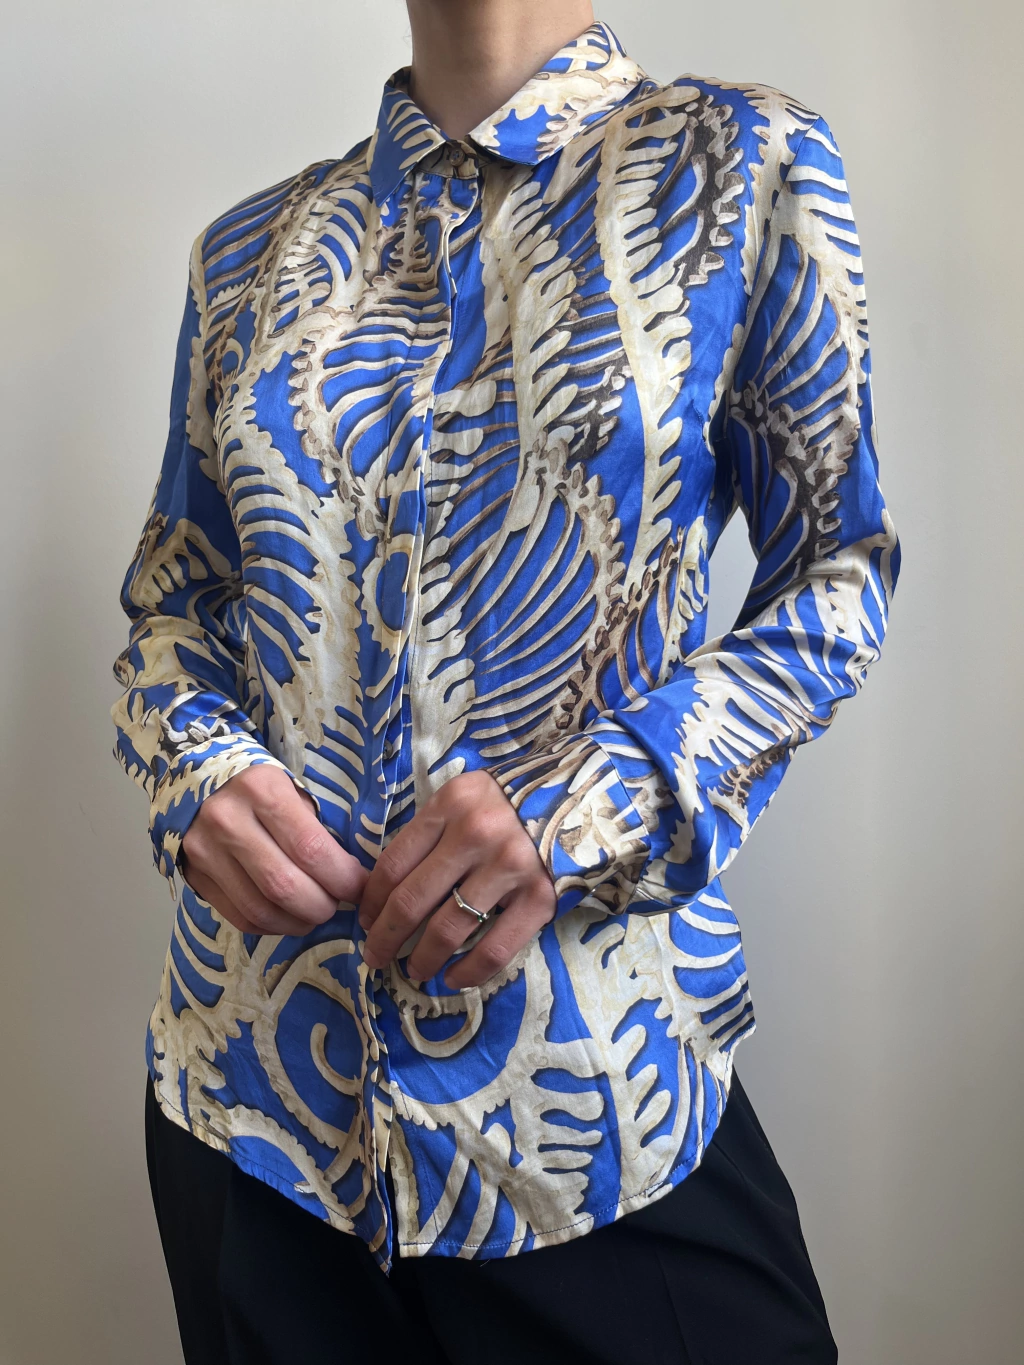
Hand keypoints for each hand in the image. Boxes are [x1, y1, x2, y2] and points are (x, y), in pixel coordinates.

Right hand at [180, 766, 368, 935]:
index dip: (343, 878)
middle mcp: (227, 821)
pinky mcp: (193, 876)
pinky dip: (272, 926)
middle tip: (337, 904)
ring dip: (297, 922)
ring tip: (314, 914)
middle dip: (322, 906)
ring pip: (261, 910)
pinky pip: (239, 917)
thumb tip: (353, 877)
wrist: (194, 779)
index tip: (359, 887)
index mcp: (261, 790)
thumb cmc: (259, 787)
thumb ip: (318, 829)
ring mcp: (204, 852)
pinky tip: (288, 916)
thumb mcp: (292, 789)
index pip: (311, 849)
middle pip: (284, 886)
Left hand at [357, 770, 555, 988]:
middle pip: (412, 901)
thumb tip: (385, 888)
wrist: (580, 796)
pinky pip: (495, 948)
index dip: (372, 902)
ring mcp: (510, 867)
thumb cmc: (510, 802)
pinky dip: (468, 972)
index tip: (366, 922)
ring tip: (414, 970)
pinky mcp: (540, 897)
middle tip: (375, 957)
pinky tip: (453, 979)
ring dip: (422, 959)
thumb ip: (430, 831)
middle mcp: (476, 834)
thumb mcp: (464, 797)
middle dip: (385, 938)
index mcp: (450, 806)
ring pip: (448, 929)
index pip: (393, 864)